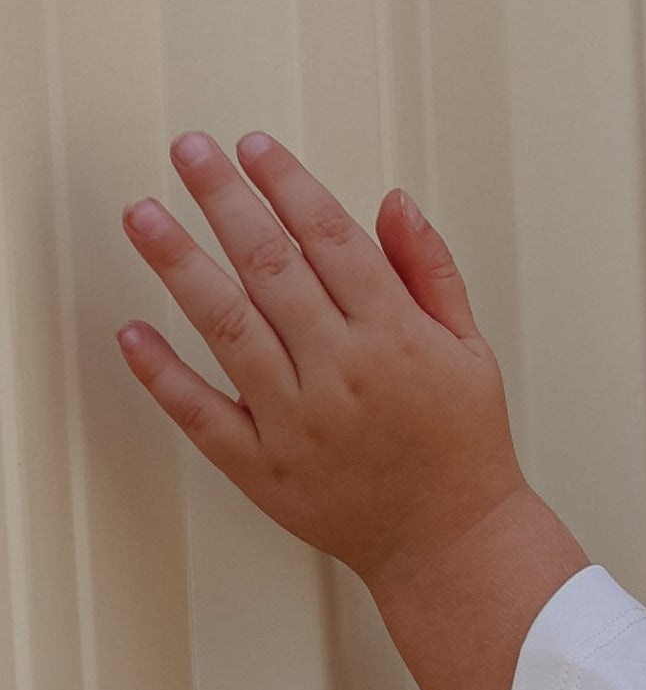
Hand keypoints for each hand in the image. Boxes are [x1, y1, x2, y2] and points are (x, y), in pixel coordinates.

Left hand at [118, 131, 529, 597]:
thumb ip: (430, 270)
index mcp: (396, 336)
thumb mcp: (469, 347)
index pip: (333, 238)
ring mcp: (297, 421)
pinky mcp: (263, 468)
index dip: (288, 185)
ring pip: (228, 326)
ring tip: (144, 216)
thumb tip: (392, 203)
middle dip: (225, 200)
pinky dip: (163, 373)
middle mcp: (342, 372)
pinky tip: (131, 332)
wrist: (452, 542)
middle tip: (189, 152)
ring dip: (180, 265)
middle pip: (272, 266)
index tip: (255, 148)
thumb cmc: (463, 444)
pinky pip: (201, 414)